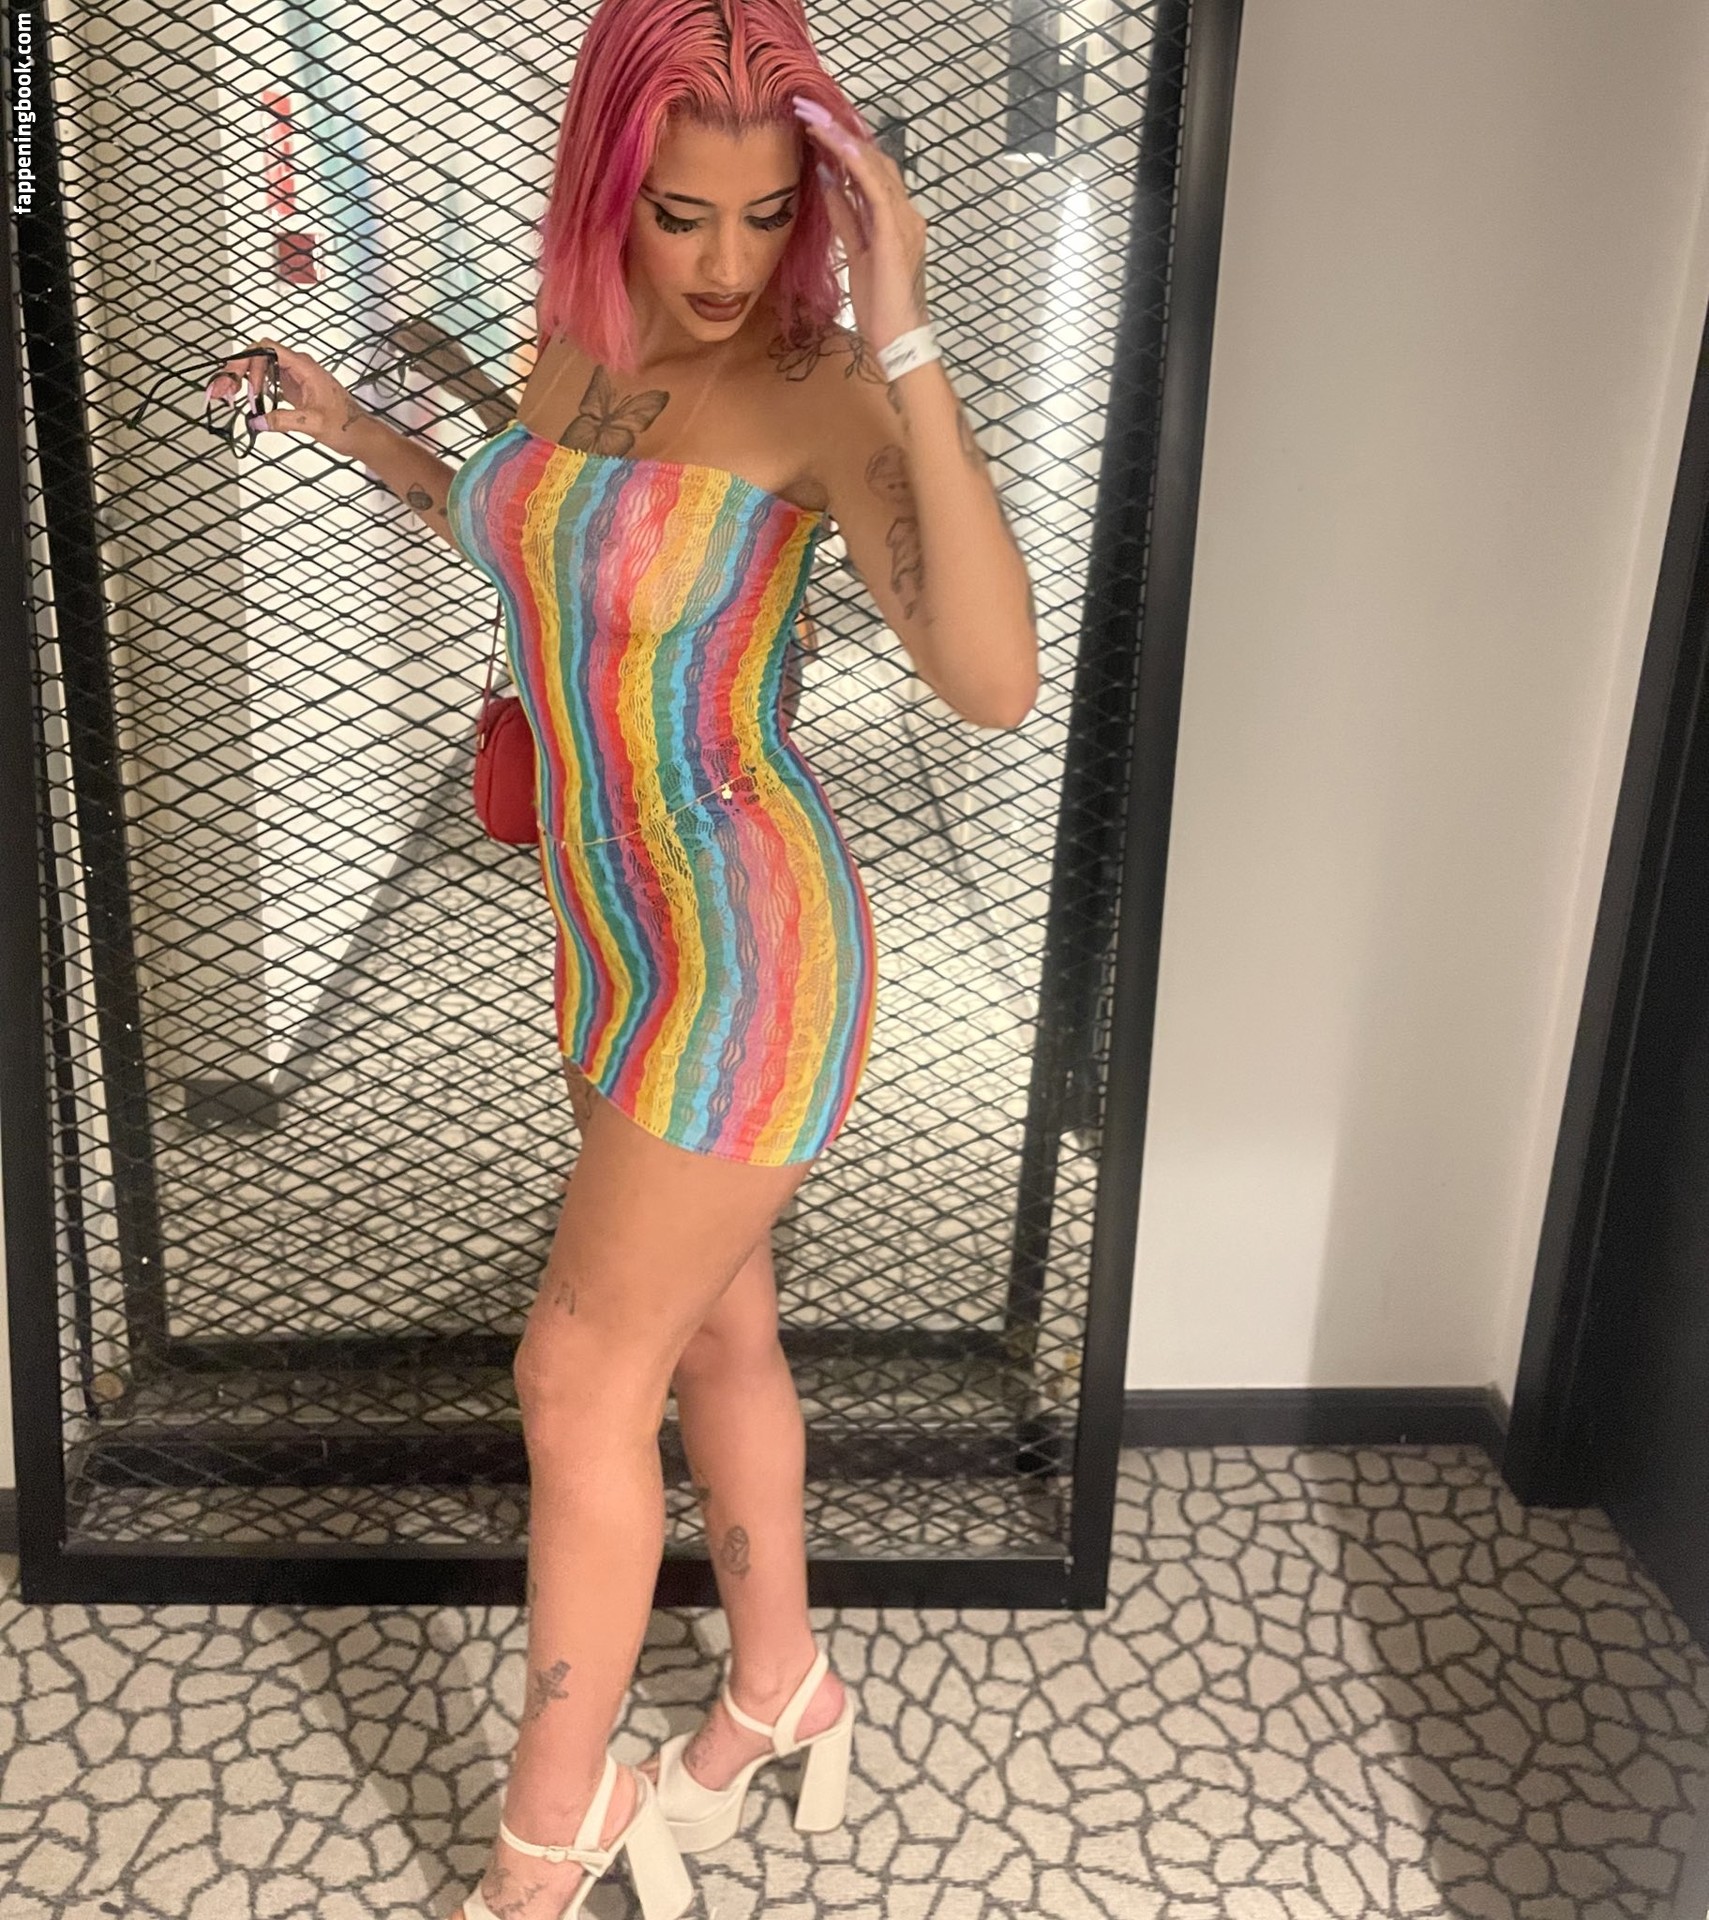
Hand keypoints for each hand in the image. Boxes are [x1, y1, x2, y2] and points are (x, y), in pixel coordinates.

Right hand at [209, 338, 367, 451]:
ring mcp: (296, 376)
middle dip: (240, 370)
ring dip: (245, 378)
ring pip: (262, 367)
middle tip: (226, 392)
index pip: (267, 348)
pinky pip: (269, 380)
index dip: (246, 359)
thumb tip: (256, 421)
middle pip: (260, 356)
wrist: (360, 434)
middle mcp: (298, 366)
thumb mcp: (312, 423)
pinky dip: (255, 387)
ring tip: (230, 396)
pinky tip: (247, 400)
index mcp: (304, 367)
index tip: (236, 379)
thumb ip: (283, 420)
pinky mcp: (294, 387)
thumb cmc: (345, 426)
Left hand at [792, 97, 928, 355]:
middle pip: (871, 158)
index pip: (868, 169)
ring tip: (811, 118)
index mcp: (894, 218)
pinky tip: (835, 144)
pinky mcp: (896, 232)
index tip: (812, 124)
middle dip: (837, 131)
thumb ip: (846, 216)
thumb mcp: (856, 252)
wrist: (899, 339)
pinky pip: (876, 188)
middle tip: (805, 109)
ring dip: (840, 138)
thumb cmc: (880, 306)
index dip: (841, 143)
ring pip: (872, 165)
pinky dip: (856, 163)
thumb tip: (828, 181)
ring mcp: (904, 220)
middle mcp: (904, 212)